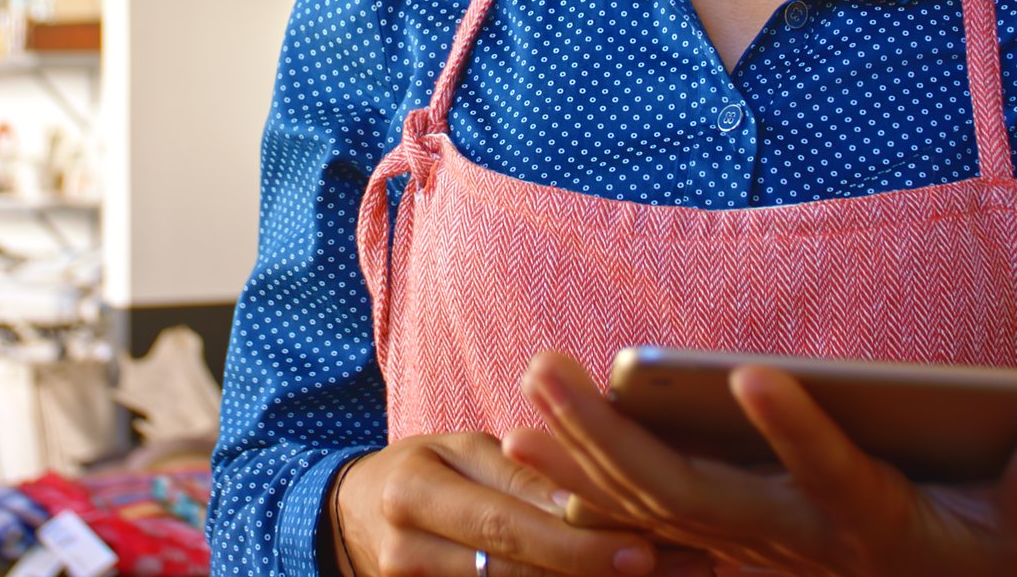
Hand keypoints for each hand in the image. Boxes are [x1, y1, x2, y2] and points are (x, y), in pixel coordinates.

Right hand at [330, 430, 704, 575]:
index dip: (575, 537)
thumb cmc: (426, 470)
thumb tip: (590, 491)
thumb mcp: (460, 452)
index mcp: (414, 487)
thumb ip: (521, 470)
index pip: (505, 519)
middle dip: (590, 570)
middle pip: (510, 570)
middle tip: (663, 568)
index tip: (643, 543)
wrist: (353, 516)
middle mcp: (406, 545)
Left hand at [502, 351, 1016, 576]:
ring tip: (532, 378)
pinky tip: (526, 437)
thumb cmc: (973, 558)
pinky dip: (578, 481)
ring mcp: (741, 546)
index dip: (798, 431)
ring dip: (583, 442)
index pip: (832, 475)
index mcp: (866, 523)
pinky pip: (631, 517)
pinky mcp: (713, 544)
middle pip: (691, 492)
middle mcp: (788, 539)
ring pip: (646, 500)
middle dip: (615, 433)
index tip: (755, 375)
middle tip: (551, 365)